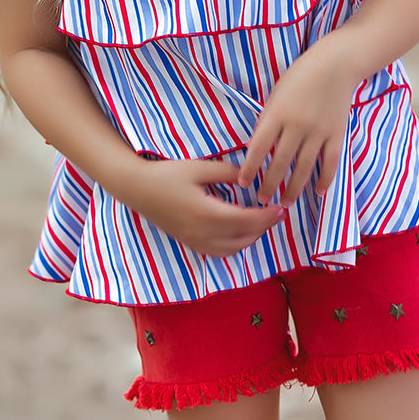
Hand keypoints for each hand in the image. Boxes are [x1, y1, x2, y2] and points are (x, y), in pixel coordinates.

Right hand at [122, 156, 285, 257]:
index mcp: (205, 213)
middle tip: (276, 213)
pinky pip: (219, 252)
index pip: (246, 221)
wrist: (137, 188)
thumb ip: (228, 172)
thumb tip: (252, 176)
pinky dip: (236, 245)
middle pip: (243, 237)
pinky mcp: (190, 242)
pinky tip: (241, 231)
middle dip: (264, 227)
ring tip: (261, 221)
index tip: (280, 207)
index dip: (267, 216)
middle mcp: (201, 232)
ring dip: (251, 238)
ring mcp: (194, 241)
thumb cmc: (167, 174)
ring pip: (233, 249)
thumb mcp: (199, 167)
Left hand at [237, 48, 353, 205]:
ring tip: (285, 202)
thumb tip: (257, 149)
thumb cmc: (300, 77)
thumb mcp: (276, 95)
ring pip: (304, 168)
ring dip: (294, 188)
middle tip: (262, 199)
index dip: (250, 168)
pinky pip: (331, 162)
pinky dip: (325, 178)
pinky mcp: (337, 133)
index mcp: (278, 113)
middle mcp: (297, 125)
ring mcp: (319, 131)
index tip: (243, 183)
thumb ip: (268, 121)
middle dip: (269, 185)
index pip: (258, 147)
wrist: (336, 63)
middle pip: (280, 163)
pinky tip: (319, 191)